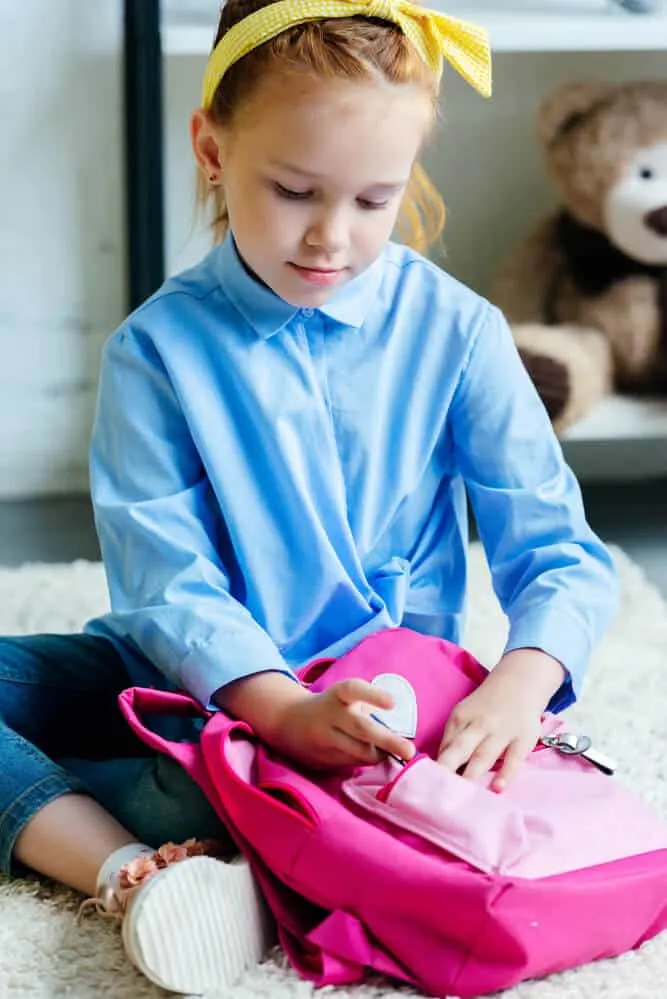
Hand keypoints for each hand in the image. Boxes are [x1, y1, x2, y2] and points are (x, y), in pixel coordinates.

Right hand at [215, 670, 415, 770]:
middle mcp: (329, 715)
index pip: (353, 690)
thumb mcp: (344, 700)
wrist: (289, 722)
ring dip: (378, 755)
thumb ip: (366, 711)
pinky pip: (350, 764)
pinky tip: (366, 758)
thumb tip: (396, 737)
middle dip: (388, 741)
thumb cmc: (331, 708)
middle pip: (362, 728)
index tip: (392, 703)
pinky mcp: (321, 758)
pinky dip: (363, 762)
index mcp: (337, 695)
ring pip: (359, 752)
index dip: (372, 695)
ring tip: (390, 754)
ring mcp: (324, 739)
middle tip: (410, 751)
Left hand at [437, 649, 565, 791]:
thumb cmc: (486, 707)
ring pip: (483, 755)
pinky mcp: (523, 739)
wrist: (520, 682)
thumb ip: (453, 740)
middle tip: (436, 792)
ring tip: (462, 797)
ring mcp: (502, 731)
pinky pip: (514, 759)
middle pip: (460, 749)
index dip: (434, 768)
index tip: (424, 788)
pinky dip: (506, 773)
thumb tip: (437, 769)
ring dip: (472, 774)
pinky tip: (497, 788)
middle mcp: (479, 724)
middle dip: (447, 768)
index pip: (444, 747)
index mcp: (460, 718)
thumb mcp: (465, 715)